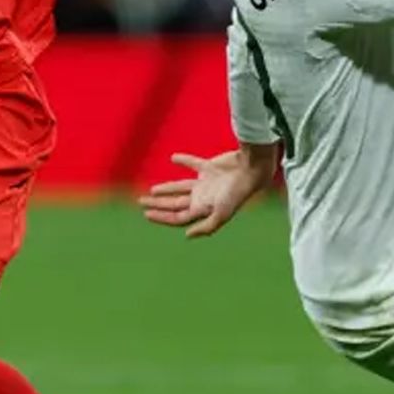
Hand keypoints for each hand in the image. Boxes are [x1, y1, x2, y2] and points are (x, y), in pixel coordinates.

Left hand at [138, 150, 269, 237]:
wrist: (251, 171)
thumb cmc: (237, 194)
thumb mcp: (222, 214)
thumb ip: (206, 227)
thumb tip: (187, 235)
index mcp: (203, 209)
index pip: (178, 217)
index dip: (162, 217)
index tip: (146, 213)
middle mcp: (203, 198)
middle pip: (176, 204)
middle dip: (159, 204)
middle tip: (141, 202)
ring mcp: (206, 183)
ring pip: (181, 187)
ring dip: (167, 189)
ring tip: (152, 190)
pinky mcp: (210, 167)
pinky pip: (193, 163)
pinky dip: (183, 161)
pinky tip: (173, 158)